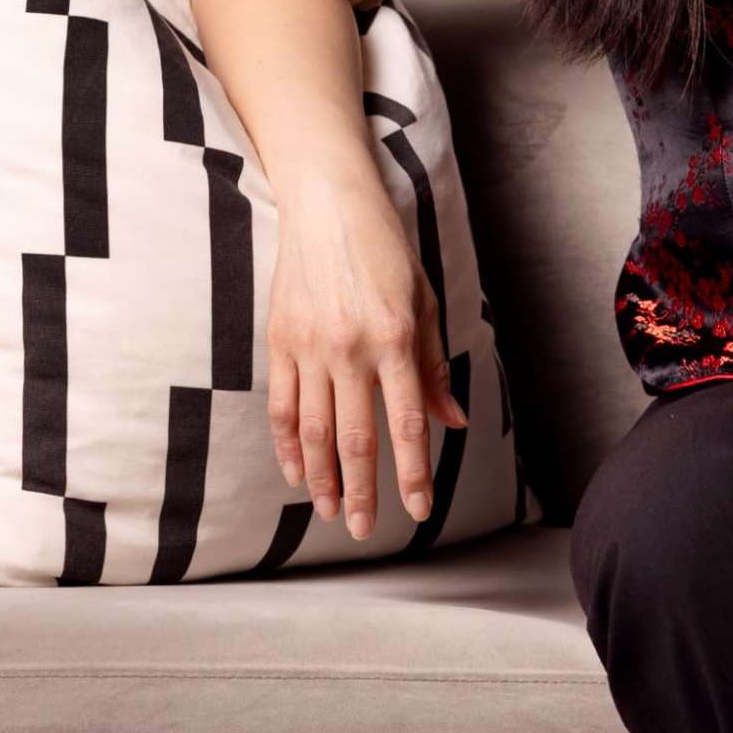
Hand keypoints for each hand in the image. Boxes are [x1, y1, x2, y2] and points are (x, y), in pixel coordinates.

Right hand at [265, 183, 466, 539]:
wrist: (326, 203)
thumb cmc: (384, 248)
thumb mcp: (423, 300)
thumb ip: (432, 367)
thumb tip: (453, 421)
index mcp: (393, 337)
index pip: (407, 422)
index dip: (412, 472)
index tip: (418, 510)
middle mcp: (349, 348)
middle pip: (355, 438)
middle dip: (361, 491)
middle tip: (363, 530)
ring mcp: (309, 346)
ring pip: (314, 430)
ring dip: (321, 478)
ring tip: (327, 512)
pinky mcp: (280, 340)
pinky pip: (283, 405)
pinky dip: (288, 444)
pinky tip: (295, 471)